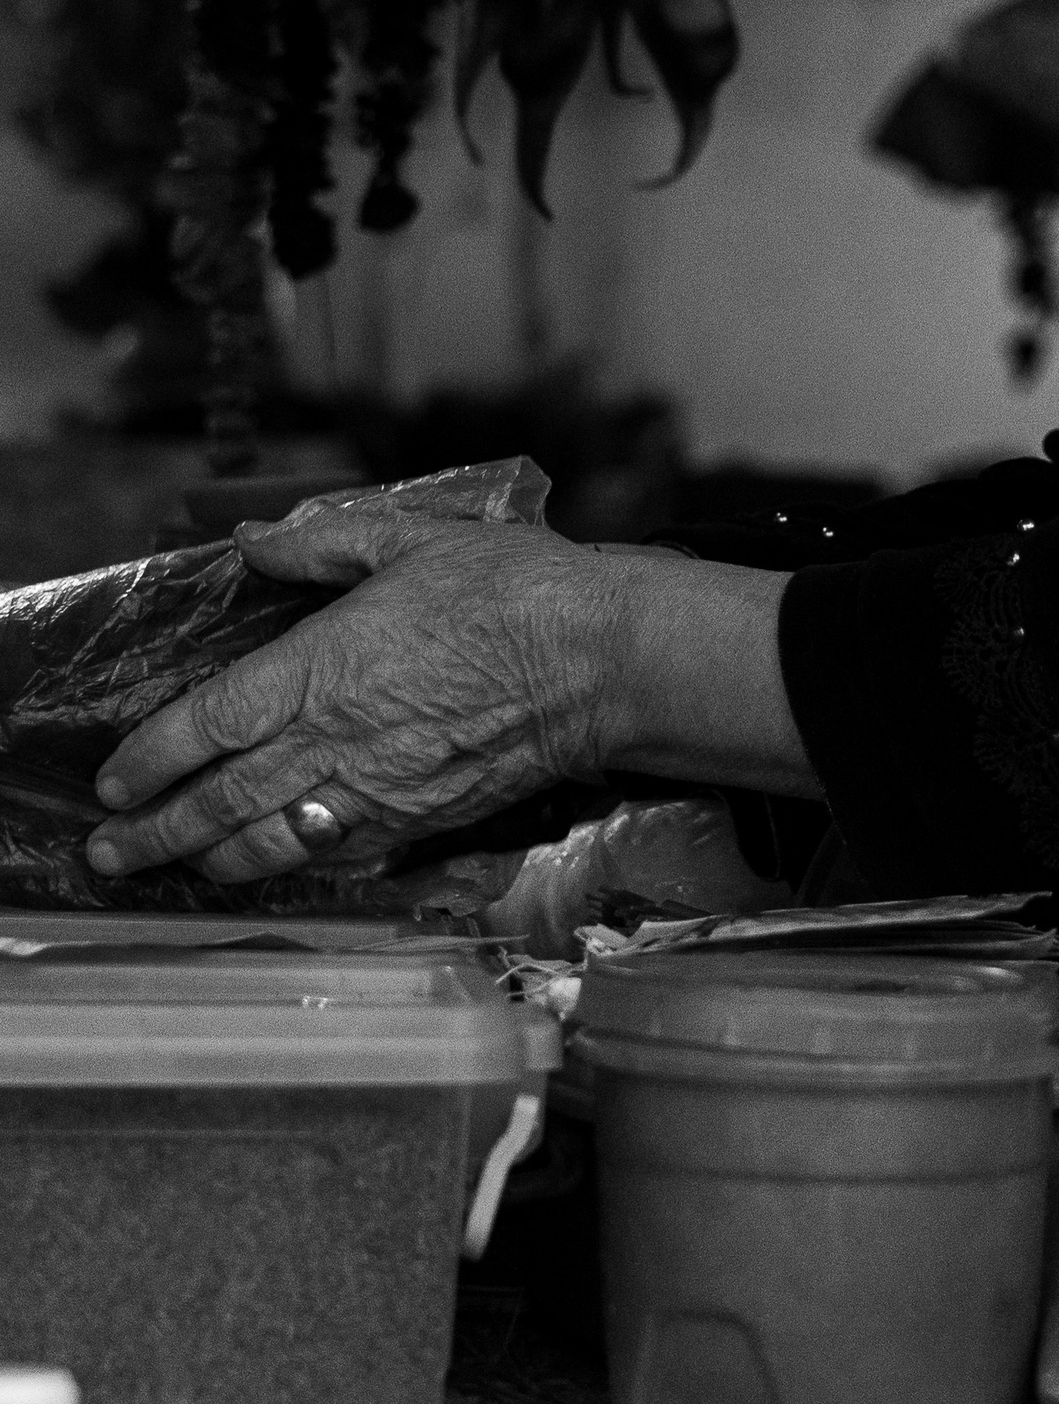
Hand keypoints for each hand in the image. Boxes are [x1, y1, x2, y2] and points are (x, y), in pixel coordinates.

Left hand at [86, 512, 624, 883]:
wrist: (605, 660)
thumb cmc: (516, 589)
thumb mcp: (414, 538)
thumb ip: (322, 542)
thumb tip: (256, 542)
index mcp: (325, 665)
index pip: (209, 724)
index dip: (149, 758)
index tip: (113, 779)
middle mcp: (340, 738)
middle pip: (222, 799)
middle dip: (156, 831)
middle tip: (109, 852)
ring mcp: (383, 787)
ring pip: (274, 840)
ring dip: (213, 859)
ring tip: (176, 865)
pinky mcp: (426, 816)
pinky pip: (341, 851)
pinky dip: (294, 862)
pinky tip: (274, 860)